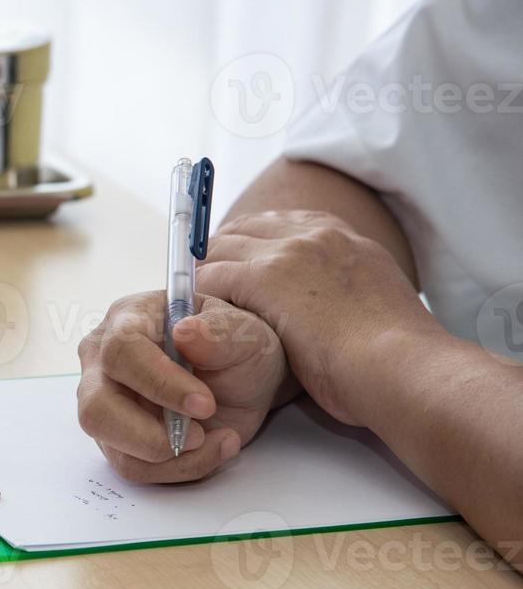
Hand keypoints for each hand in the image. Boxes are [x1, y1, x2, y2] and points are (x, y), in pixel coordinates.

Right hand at [77, 290, 292, 482]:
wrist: (242, 377)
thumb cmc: (234, 346)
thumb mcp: (244, 333)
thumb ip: (220, 331)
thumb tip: (185, 332)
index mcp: (127, 320)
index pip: (121, 351)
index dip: (158, 382)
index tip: (204, 403)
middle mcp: (103, 363)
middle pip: (96, 409)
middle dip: (150, 435)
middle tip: (200, 434)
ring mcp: (105, 404)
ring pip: (114, 448)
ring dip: (172, 458)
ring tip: (217, 439)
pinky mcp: (117, 438)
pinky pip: (136, 467)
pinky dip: (179, 467)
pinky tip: (212, 446)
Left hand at [198, 210, 433, 425]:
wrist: (402, 366)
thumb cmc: (394, 358)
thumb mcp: (376, 304)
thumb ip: (346, 292)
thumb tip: (330, 308)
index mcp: (345, 239)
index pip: (281, 222)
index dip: (250, 240)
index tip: (234, 258)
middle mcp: (317, 235)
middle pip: (244, 229)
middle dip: (217, 251)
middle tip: (198, 278)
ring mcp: (290, 253)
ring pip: (222, 248)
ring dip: (202, 272)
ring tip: (186, 297)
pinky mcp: (265, 279)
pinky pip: (213, 276)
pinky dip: (196, 293)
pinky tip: (188, 314)